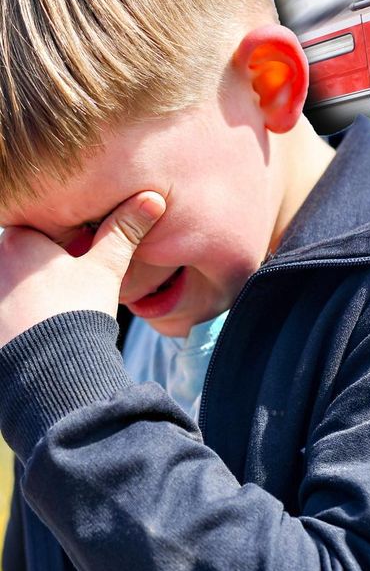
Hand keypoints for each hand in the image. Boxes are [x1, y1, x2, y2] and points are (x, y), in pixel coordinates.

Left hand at [0, 192, 165, 346]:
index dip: (58, 232)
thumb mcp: (105, 268)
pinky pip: (9, 305)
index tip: (75, 245)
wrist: (52, 372)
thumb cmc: (76, 311)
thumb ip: (124, 231)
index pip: (35, 221)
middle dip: (42, 258)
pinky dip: (20, 310)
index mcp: (16, 240)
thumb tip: (153, 199)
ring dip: (29, 284)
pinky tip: (40, 322)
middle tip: (68, 275)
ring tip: (55, 302)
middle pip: (21, 249)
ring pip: (12, 277)